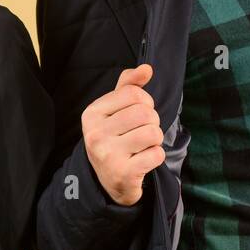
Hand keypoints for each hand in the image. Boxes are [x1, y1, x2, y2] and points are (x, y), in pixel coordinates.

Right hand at [81, 63, 165, 205]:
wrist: (108, 181)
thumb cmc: (114, 138)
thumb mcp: (115, 110)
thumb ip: (129, 86)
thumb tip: (147, 68)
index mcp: (92, 113)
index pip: (133, 93)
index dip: (145, 101)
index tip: (139, 113)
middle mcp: (95, 134)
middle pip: (145, 113)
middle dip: (152, 121)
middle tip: (143, 131)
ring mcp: (108, 155)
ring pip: (153, 132)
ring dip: (155, 139)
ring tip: (143, 145)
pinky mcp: (123, 174)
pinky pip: (157, 154)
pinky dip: (156, 156)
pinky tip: (143, 160)